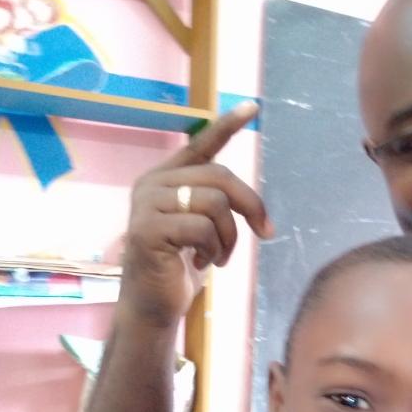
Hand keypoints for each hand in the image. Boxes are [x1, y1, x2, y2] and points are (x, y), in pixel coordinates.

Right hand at [118, 102, 271, 327]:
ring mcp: (146, 205)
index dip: (227, 125)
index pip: (200, 144)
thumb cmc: (179, 267)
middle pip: (220, 177)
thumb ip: (216, 203)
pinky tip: (199, 263)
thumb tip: (254, 204)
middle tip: (265, 232)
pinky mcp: (147, 230)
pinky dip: (214, 250)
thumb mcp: (202, 228)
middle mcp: (152, 184)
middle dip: (250, 206)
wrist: (152, 305)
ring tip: (217, 255)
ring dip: (229, 236)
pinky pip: (202, 228)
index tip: (253, 106)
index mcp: (166, 178)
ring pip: (214, 203)